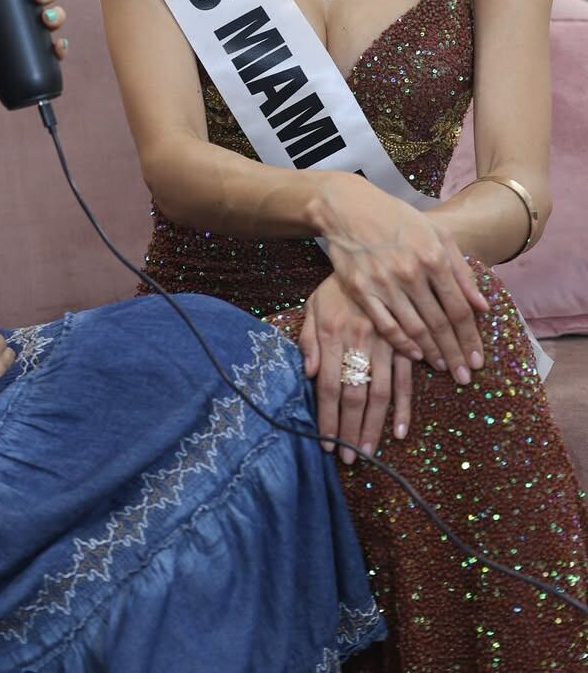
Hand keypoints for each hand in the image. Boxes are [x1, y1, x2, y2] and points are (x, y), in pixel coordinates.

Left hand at [300, 274, 413, 463]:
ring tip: (369, 453)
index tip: (326, 444)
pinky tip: (401, 431)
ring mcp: (385, 344)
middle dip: (350, 430)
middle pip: (354, 395)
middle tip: (349, 459)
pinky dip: (405, 407)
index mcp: (333, 334)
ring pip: (380, 393)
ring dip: (375, 426)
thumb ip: (308, 339)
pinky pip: (406, 380)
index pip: (328, 385)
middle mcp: (359, 342)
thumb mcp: (314, 306)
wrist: (374, 256)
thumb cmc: (337, 288)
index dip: (327, 418)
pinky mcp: (406, 343)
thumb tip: (307, 374)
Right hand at [310, 172, 488, 383]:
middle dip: (455, 354)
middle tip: (465, 377)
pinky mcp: (361, 289)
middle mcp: (410, 272)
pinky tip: (414, 355)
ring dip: (432, 353)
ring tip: (444, 367)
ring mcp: (383, 282)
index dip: (470, 338)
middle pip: (439, 324)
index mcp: (433, 256)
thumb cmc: (398, 220)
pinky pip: (385, 325)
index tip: (477, 361)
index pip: (459, 308)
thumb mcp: (437, 234)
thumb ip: (461, 269)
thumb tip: (482, 306)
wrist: (349, 208)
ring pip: (414, 328)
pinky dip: (402, 343)